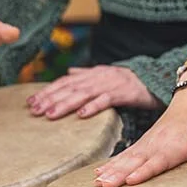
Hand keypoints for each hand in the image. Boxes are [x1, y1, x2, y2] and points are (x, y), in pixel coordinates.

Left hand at [26, 66, 159, 119]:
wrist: (155, 78)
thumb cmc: (128, 80)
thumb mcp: (105, 74)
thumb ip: (86, 74)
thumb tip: (69, 71)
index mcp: (92, 74)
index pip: (65, 82)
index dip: (47, 91)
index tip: (31, 102)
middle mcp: (98, 77)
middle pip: (70, 88)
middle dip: (50, 99)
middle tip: (34, 111)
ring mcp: (110, 84)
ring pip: (83, 94)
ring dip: (65, 104)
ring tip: (50, 115)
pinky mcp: (123, 93)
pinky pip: (106, 100)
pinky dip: (93, 107)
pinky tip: (81, 115)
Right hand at [93, 81, 186, 186]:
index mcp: (178, 141)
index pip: (160, 159)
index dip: (145, 170)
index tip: (131, 180)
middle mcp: (160, 141)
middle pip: (138, 160)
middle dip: (121, 173)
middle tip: (104, 185)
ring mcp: (151, 140)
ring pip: (129, 157)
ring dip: (113, 169)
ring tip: (98, 182)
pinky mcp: (146, 141)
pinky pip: (127, 153)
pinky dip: (113, 162)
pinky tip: (100, 172)